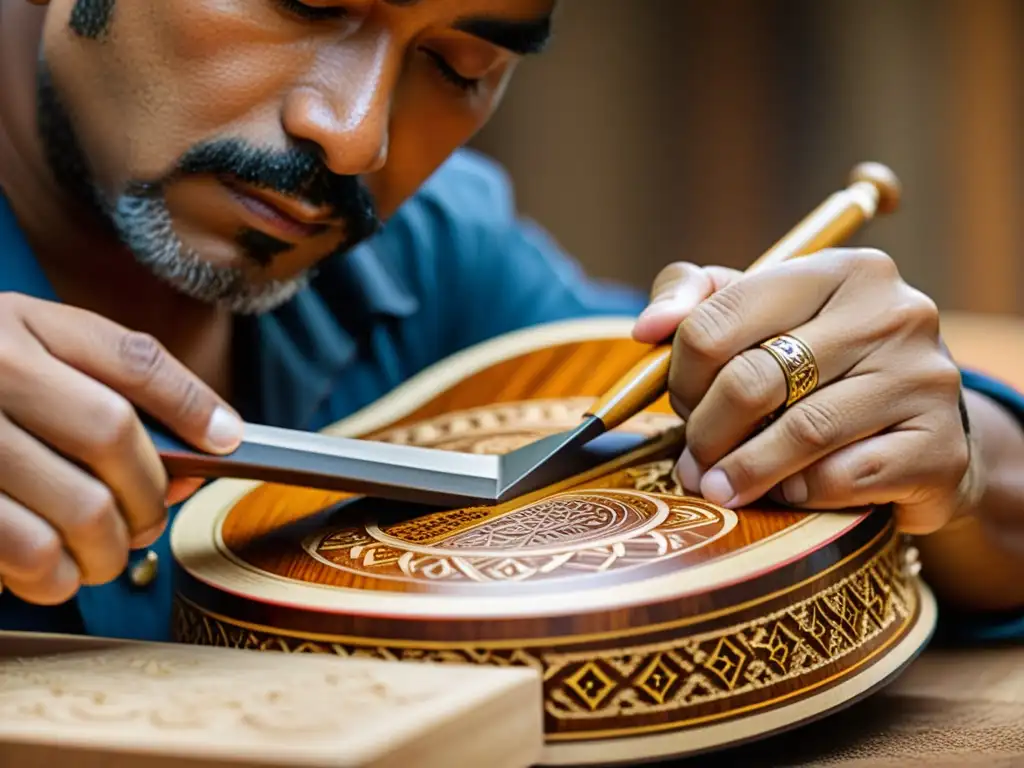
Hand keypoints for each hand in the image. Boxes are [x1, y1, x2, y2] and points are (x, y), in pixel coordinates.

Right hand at [0, 293, 241, 604]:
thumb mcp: (32, 346)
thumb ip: (118, 380)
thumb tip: (209, 443)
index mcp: (20, 327)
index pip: (133, 360)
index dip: (192, 404)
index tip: (226, 441)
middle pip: (114, 436)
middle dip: (149, 492)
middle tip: (147, 520)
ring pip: (81, 507)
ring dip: (110, 547)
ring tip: (103, 552)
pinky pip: (26, 555)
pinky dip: (55, 576)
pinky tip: (50, 568)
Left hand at [632, 249, 972, 534]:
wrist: (919, 432)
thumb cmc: (822, 369)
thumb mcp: (761, 316)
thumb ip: (696, 302)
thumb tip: (647, 328)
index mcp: (840, 270)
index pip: (718, 320)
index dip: (680, 375)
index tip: (680, 405)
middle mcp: (893, 312)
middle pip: (753, 379)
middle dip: (706, 431)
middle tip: (693, 461)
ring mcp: (924, 379)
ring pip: (799, 431)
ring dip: (742, 471)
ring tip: (717, 488)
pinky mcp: (940, 446)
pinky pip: (840, 477)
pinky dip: (799, 492)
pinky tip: (788, 493)